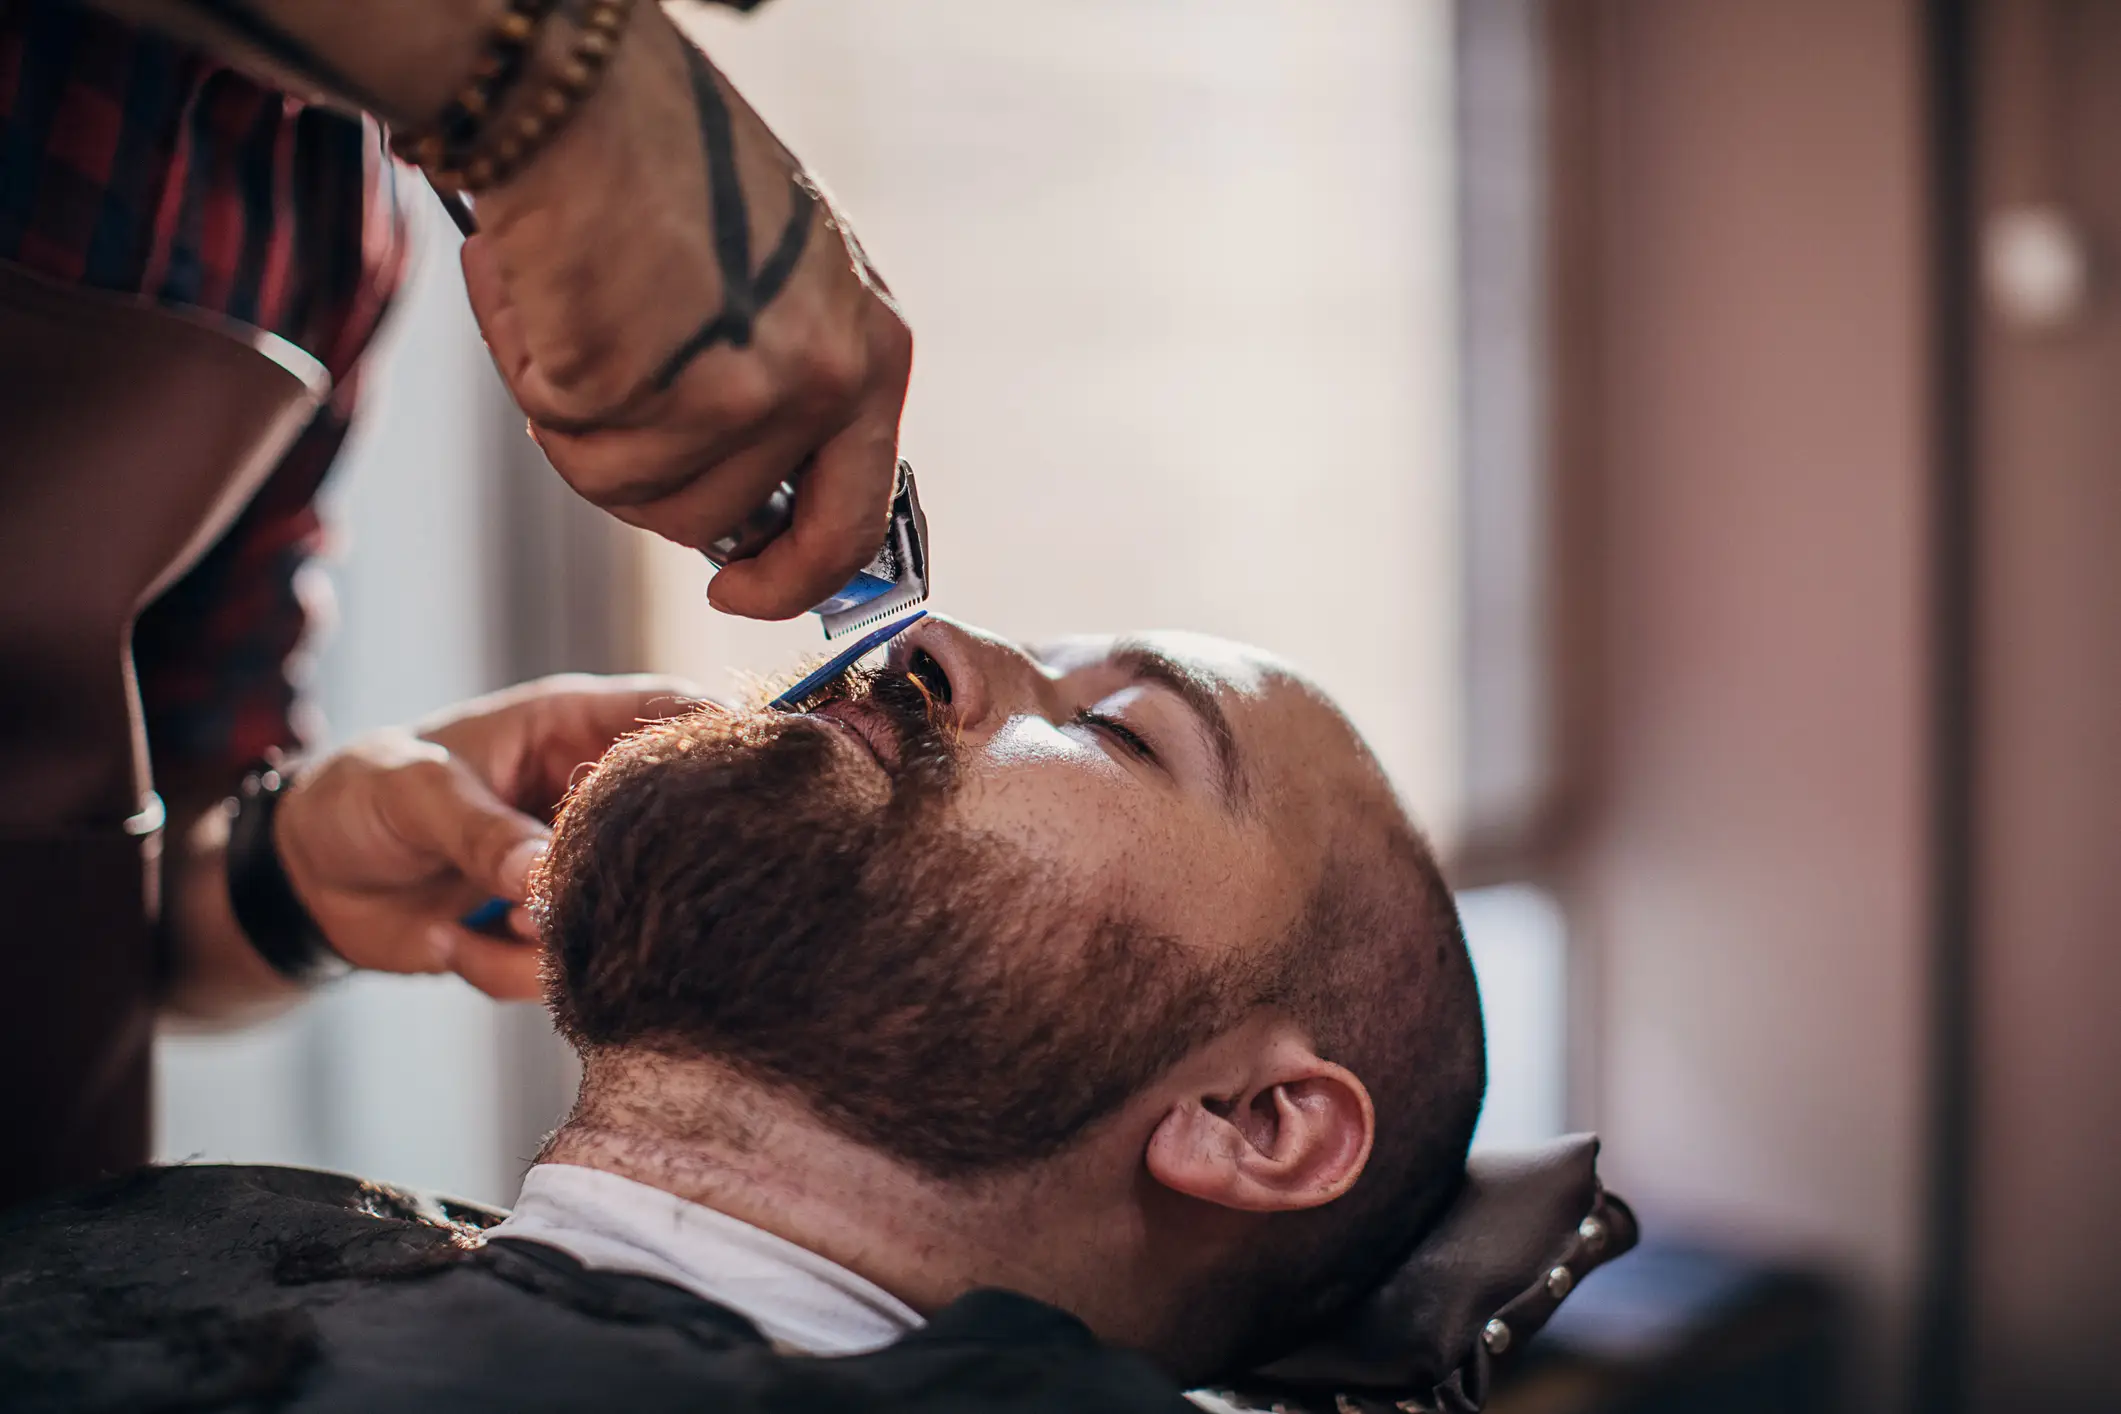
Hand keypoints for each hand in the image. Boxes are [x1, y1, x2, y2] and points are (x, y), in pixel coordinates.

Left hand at [273, 675, 703, 999]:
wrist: (307, 878)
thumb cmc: (364, 793)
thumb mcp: (414, 791)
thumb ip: (482, 830)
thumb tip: (543, 879)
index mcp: (573, 725)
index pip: (673, 712)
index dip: (716, 737)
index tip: (733, 780)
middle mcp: (592, 797)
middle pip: (672, 828)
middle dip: (631, 873)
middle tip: (552, 895)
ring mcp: (577, 868)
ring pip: (625, 913)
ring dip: (551, 937)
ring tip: (486, 920)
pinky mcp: (550, 932)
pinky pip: (562, 969)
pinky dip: (501, 970)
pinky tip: (448, 943)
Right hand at [462, 4, 912, 621]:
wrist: (580, 85)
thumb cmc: (665, 160)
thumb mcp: (776, 283)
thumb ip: (777, 388)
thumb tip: (743, 506)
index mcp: (871, 351)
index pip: (853, 524)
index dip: (789, 580)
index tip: (735, 592)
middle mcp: (825, 381)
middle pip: (713, 520)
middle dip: (639, 478)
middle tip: (593, 386)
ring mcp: (742, 395)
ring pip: (629, 488)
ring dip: (576, 416)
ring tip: (573, 304)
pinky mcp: (650, 393)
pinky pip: (568, 438)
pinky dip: (534, 372)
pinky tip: (544, 288)